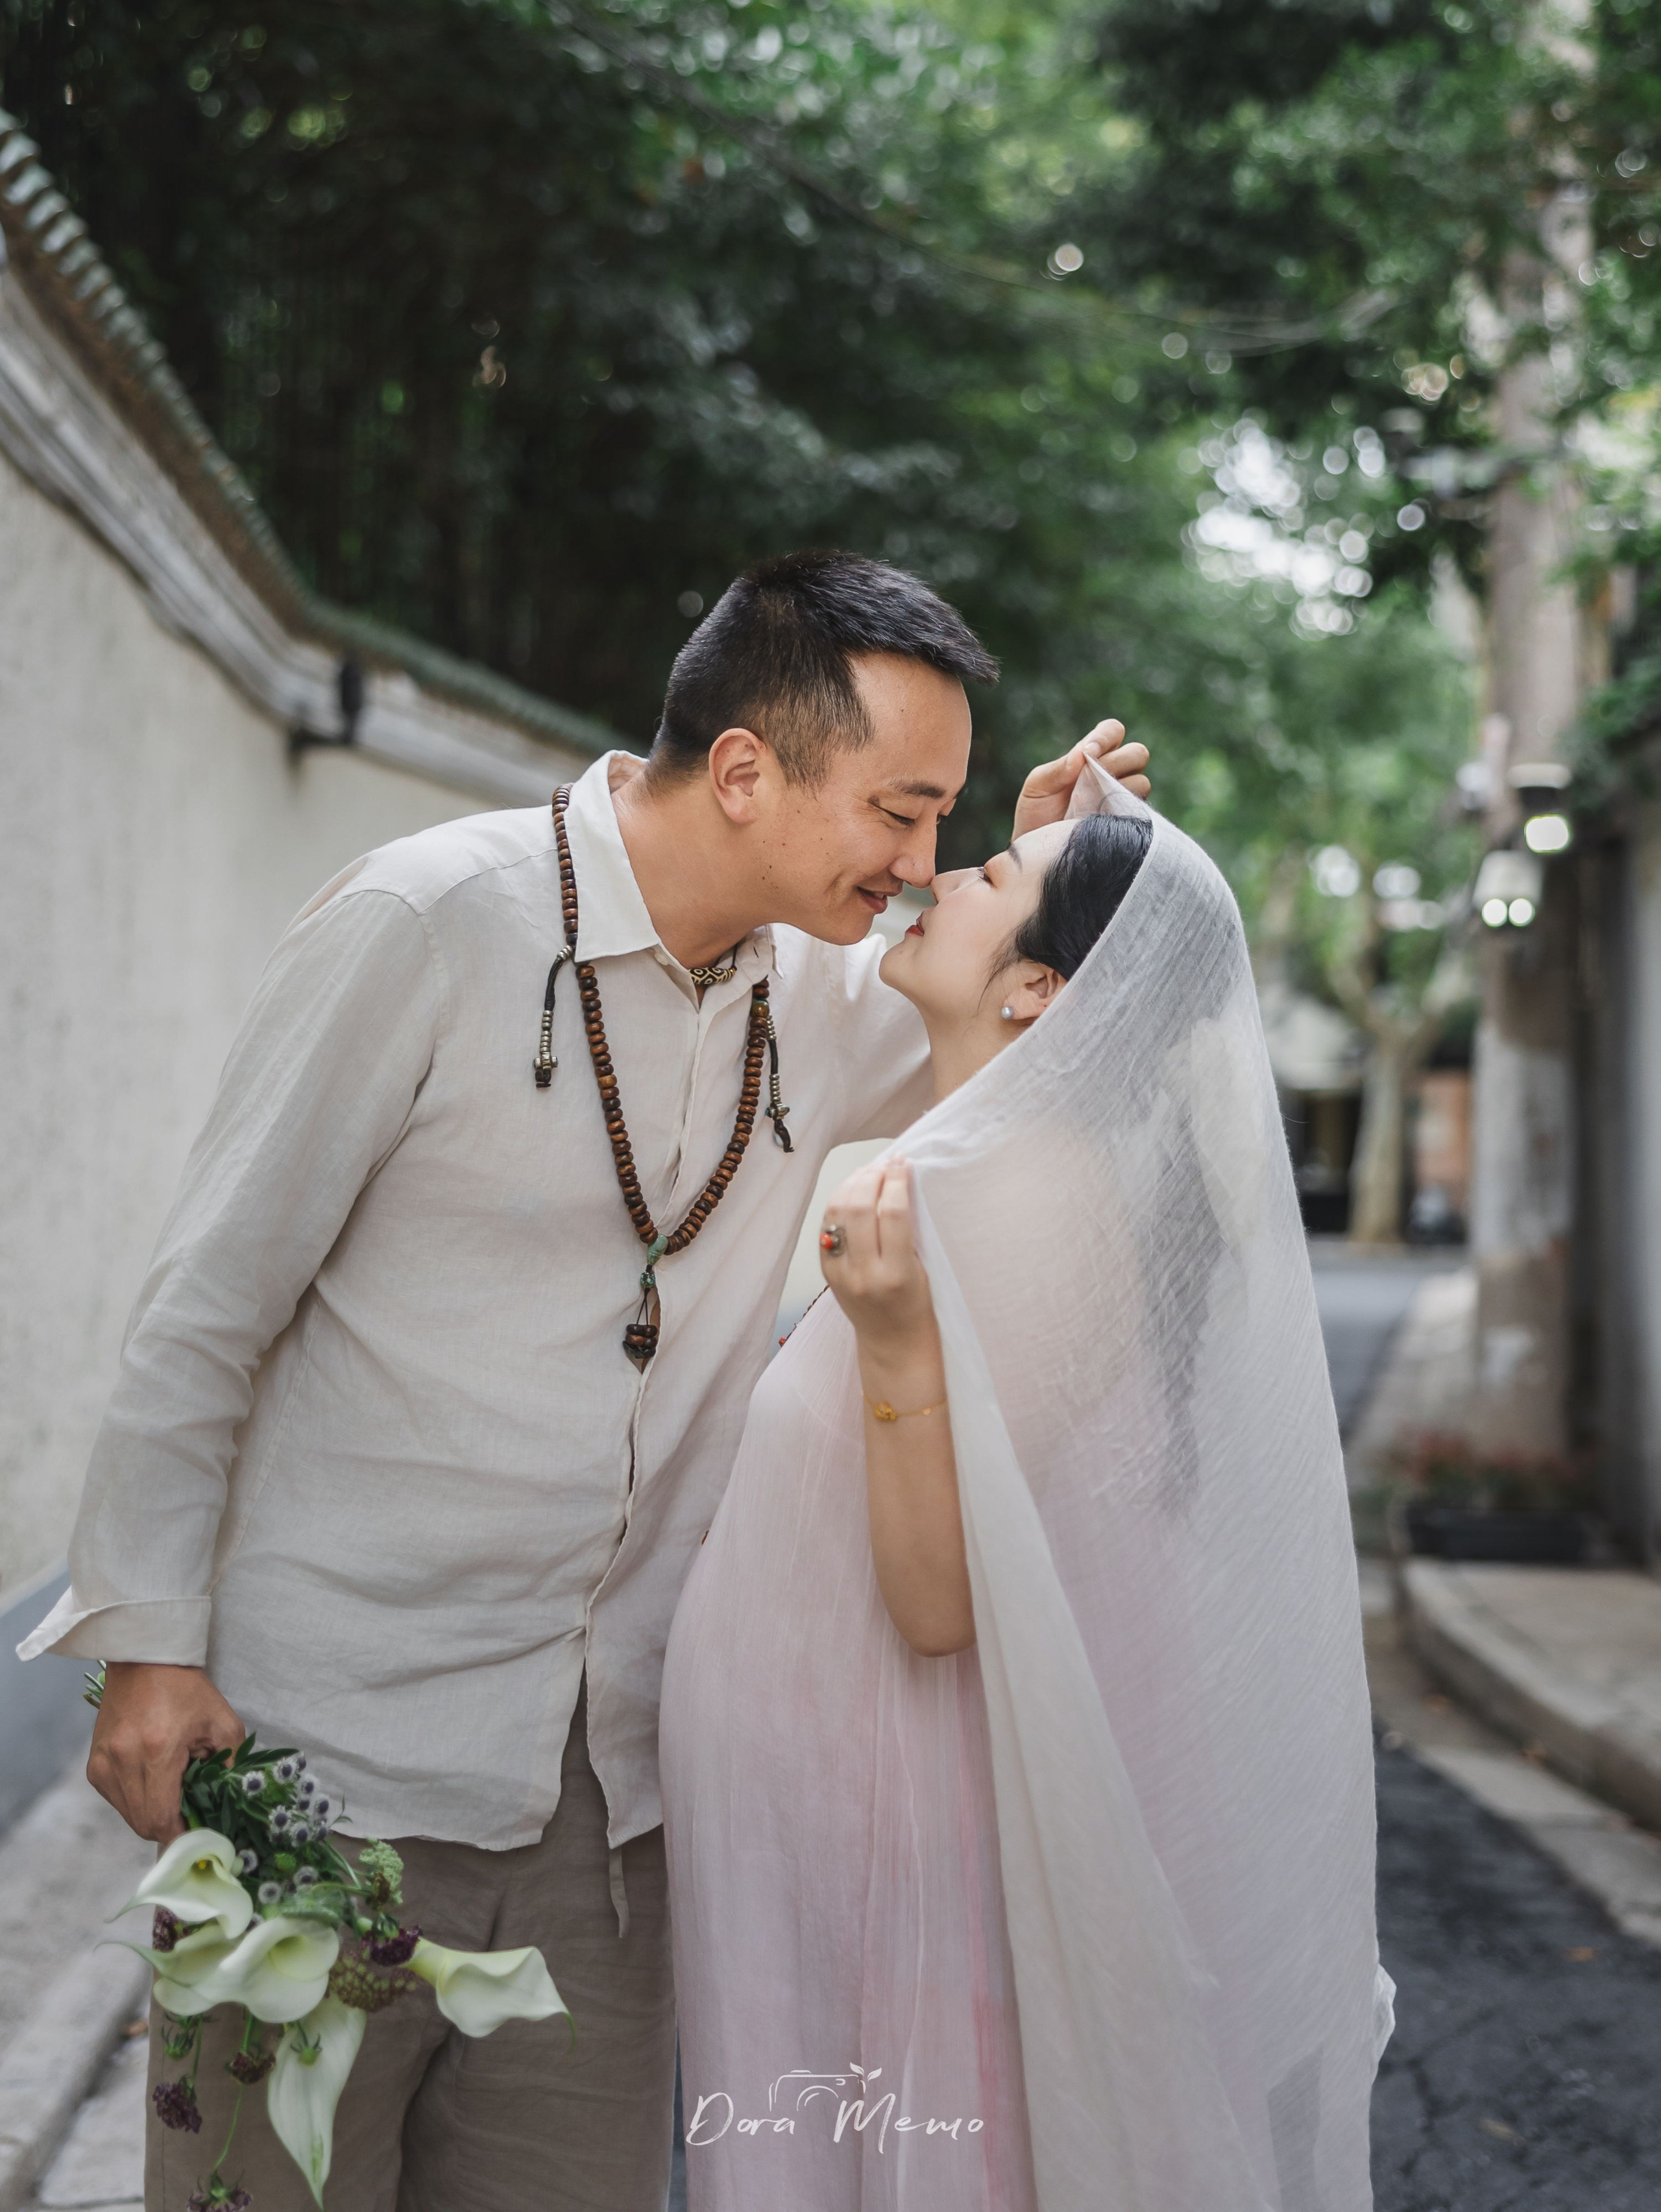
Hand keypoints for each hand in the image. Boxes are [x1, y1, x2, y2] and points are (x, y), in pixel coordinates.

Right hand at [88, 1662, 244, 1843]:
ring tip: (172, 1786)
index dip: (182, 1833)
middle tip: (191, 1809)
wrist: (146, 1660)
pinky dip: (138, 1799)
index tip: (201, 1828)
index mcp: (156, 1752)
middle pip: (143, 1823)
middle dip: (170, 1825)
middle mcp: (122, 1761)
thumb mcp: (223, 1724)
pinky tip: (154, 1777)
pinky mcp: (94, 1765)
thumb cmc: (187, 1690)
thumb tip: (223, 1807)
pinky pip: (117, 1800)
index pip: (161, 1819)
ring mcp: (103, 1764)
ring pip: (129, 1815)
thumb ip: (229, 1767)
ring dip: (153, 1812)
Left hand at [818, 1157, 938, 1363]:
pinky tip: (851, 1193)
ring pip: (837, 1214)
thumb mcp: (924, 1269)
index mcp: (897, 1274)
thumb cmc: (918, 1305)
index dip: (898, 1180)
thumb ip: (909, 1231)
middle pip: (860, 1208)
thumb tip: (899, 1182)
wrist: (894, 1343)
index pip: (894, 1213)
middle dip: (872, 1177)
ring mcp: (840, 1275)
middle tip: (885, 1165)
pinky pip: (826, 1228)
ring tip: (868, 1173)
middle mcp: (864, 1274)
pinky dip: (838, 1205)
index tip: (904, 1162)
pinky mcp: (826, 1273)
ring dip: (852, 1185)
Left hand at [1012, 720, 1149, 838]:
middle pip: (1137, 753)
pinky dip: (1123, 811)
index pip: (1113, 730)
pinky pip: (1139, 811)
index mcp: (1093, 755)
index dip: (1106, 736)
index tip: (1088, 753)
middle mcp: (1113, 772)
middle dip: (1119, 760)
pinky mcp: (1128, 821)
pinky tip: (1102, 819)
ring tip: (1092, 804)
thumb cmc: (1036, 813)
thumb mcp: (1037, 786)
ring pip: (1142, 782)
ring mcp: (1123, 797)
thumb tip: (1081, 755)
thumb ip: (1058, 768)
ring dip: (1120, 788)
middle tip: (1094, 777)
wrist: (1038, 851)